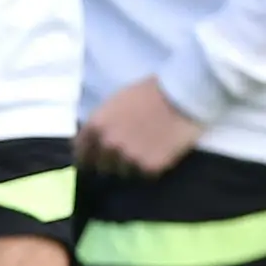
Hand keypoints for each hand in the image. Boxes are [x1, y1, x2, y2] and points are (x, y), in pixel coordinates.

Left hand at [77, 74, 204, 177]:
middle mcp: (108, 145)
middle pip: (103, 166)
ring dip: (133, 165)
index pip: (81, 154)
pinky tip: (162, 152)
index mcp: (96, 126)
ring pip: (124, 172)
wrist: (184, 95)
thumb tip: (96, 140)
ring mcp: (128, 158)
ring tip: (147, 151)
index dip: (90, 156)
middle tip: (129, 152)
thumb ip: (103, 122)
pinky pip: (146, 174)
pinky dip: (152, 167)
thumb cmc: (150, 91)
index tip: (98, 158)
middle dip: (113, 160)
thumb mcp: (117, 101)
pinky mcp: (150, 167)